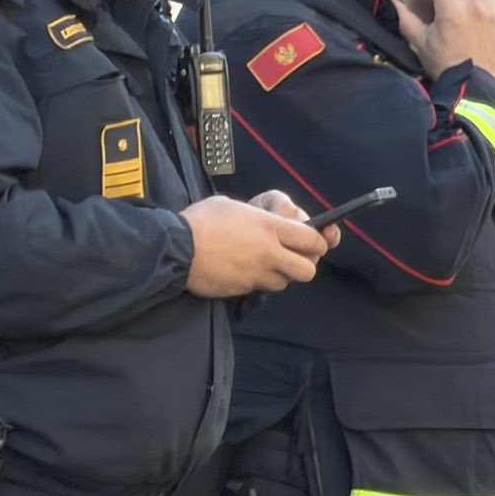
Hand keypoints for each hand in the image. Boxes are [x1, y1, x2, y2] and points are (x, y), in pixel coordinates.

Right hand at [181, 194, 331, 296]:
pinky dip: (259, 281)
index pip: (313, 240)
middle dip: (305, 263)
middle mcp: (269, 253)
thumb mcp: (234, 206)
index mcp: (270, 227)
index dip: (319, 241)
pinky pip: (260, 288)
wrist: (175, 249)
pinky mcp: (243, 289)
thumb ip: (260, 216)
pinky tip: (245, 270)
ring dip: (280, 274)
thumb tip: (270, 219)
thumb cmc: (201, 222)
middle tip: (293, 255)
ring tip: (264, 262)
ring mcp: (257, 274)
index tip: (315, 240)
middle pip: (308, 269)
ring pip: (285, 282)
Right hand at [393, 0, 494, 79]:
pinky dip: (487, 15)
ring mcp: (494, 18)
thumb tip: (393, 0)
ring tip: (468, 11)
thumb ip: (406, 19)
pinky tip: (478, 31)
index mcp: (450, 11)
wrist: (475, 92)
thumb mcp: (420, 44)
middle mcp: (474, 9)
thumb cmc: (446, 68)